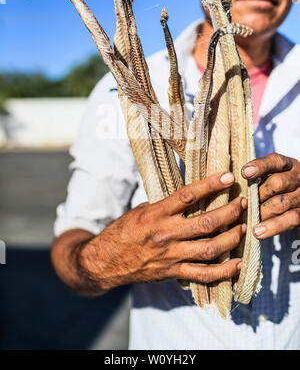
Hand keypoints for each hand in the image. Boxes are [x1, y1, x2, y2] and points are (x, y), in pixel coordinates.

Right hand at [78, 172, 246, 290]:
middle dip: (230, 211)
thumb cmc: (123, 231)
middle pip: (206, 222)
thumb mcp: (140, 211)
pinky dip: (224, 271)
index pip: (188, 195)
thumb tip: (188, 196)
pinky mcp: (172, 272)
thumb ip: (164, 205)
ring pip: (210, 248)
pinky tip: (238, 263)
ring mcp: (170, 255)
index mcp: (156, 213)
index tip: (229, 177)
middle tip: (242, 202)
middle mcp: (165, 233)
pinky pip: (203, 274)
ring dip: (232, 237)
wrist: (105, 261)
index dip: (211, 185)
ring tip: (243, 227)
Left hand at [242, 153, 299, 238]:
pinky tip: (257, 231)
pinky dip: (272, 226)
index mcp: (287, 165)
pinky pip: (290, 220)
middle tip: (242, 203)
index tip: (244, 173)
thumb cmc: (275, 187)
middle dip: (258, 194)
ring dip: (261, 212)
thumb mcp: (270, 175)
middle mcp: (298, 178)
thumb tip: (229, 182)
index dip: (260, 166)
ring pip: (281, 204)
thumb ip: (256, 177)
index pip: (275, 161)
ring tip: (245, 218)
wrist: (297, 202)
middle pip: (277, 183)